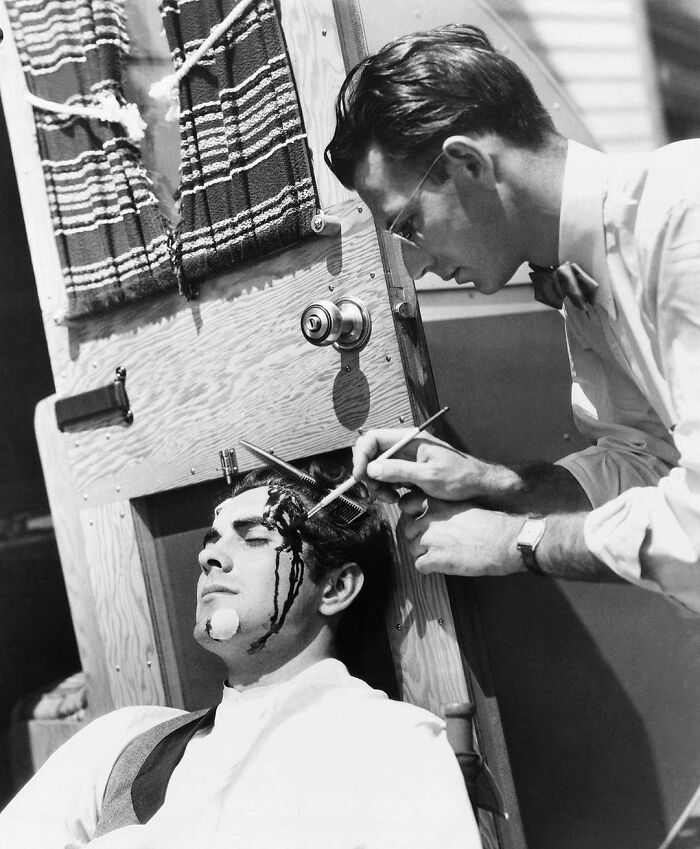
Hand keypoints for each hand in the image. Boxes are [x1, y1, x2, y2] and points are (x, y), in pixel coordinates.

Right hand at [352, 428, 493, 503]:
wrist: (479, 486)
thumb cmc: (461, 477)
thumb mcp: (429, 476)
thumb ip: (399, 471)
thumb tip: (372, 469)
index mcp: (410, 439)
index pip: (373, 438)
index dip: (361, 455)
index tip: (359, 476)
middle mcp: (405, 446)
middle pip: (371, 454)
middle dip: (368, 474)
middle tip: (375, 492)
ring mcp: (405, 459)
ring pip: (376, 468)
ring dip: (376, 485)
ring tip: (389, 498)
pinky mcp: (407, 472)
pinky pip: (387, 478)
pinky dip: (385, 489)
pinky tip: (395, 498)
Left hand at [397, 490, 523, 577]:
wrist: (506, 541)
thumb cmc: (491, 524)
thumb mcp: (464, 506)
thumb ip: (444, 510)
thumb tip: (433, 518)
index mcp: (437, 502)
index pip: (407, 504)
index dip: (413, 515)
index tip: (420, 522)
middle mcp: (429, 518)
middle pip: (409, 530)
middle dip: (420, 538)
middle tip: (437, 544)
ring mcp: (430, 539)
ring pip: (413, 549)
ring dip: (425, 554)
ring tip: (444, 555)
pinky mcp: (435, 559)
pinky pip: (419, 565)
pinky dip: (429, 568)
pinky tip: (443, 565)